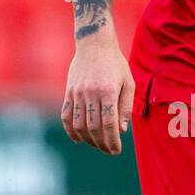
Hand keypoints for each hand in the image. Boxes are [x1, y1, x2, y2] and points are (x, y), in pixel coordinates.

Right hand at [61, 31, 134, 154]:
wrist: (94, 43)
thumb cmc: (116, 64)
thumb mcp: (128, 82)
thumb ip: (126, 107)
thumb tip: (121, 130)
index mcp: (109, 91)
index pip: (109, 123)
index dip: (112, 140)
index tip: (116, 150)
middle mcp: (91, 93)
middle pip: (94, 127)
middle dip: (102, 143)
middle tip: (109, 151)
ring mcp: (77, 93)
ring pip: (79, 124)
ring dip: (88, 139)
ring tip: (97, 145)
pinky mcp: (69, 92)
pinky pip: (66, 115)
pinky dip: (70, 130)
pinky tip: (78, 139)